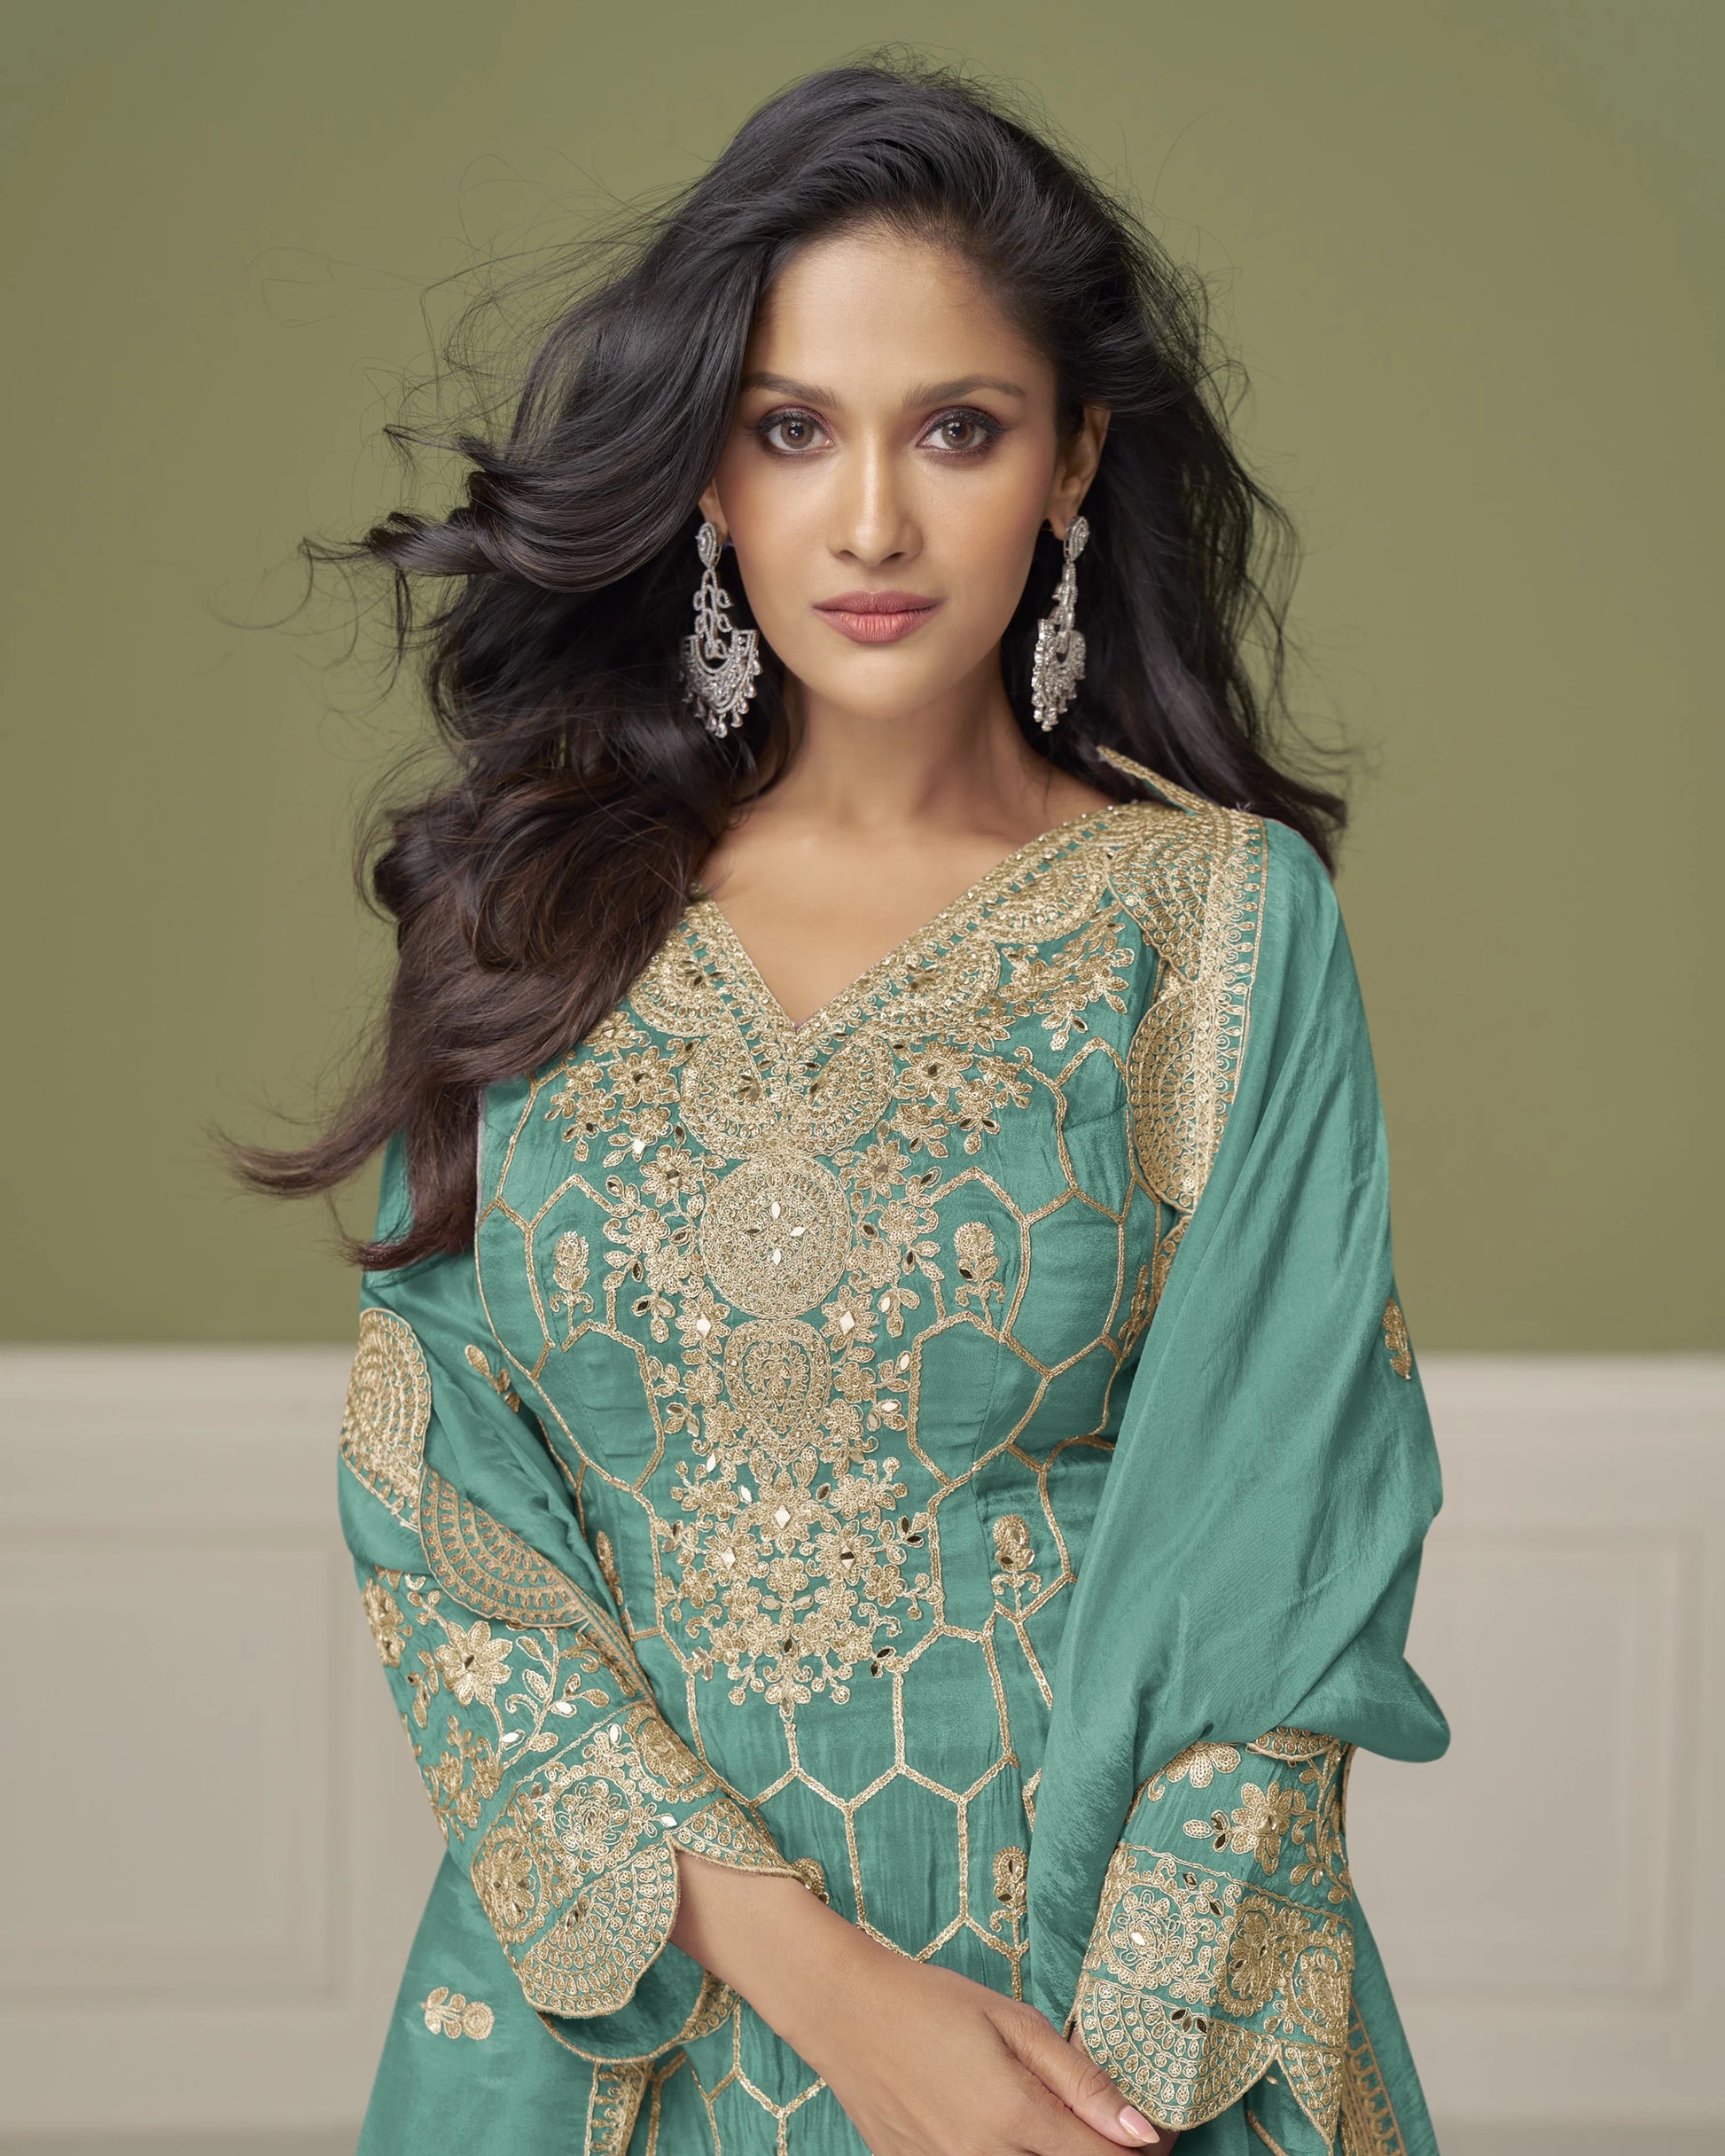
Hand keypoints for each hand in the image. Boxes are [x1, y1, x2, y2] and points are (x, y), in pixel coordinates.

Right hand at [671, 1851, 1177, 2154]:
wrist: (844, 2010)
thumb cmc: (931, 2002)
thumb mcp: (1013, 2021)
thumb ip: (1080, 2081)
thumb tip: (1143, 2131)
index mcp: (1013, 2117)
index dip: (1144, 2150)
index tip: (1160, 2131)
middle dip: (1101, 2155)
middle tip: (1110, 2128)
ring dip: (1055, 2154)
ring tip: (1054, 2121)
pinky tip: (1006, 2127)